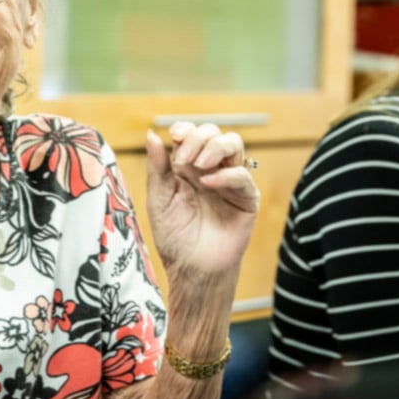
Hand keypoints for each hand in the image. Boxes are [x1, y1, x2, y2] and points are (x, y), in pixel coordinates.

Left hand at [145, 122, 259, 279]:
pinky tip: (208, 184)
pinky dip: (226, 175)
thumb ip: (157, 167)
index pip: (192, 134)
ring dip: (215, 147)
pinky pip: (242, 176)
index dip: (185, 129)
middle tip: (183, 159)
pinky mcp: (247, 199)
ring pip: (234, 145)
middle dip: (198, 138)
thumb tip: (151, 134)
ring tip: (198, 164)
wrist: (192, 269)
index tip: (174, 136)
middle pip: (214, 133)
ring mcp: (230, 182)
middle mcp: (211, 170)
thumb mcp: (159, 199)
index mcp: (188, 167)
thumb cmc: (174, 237)